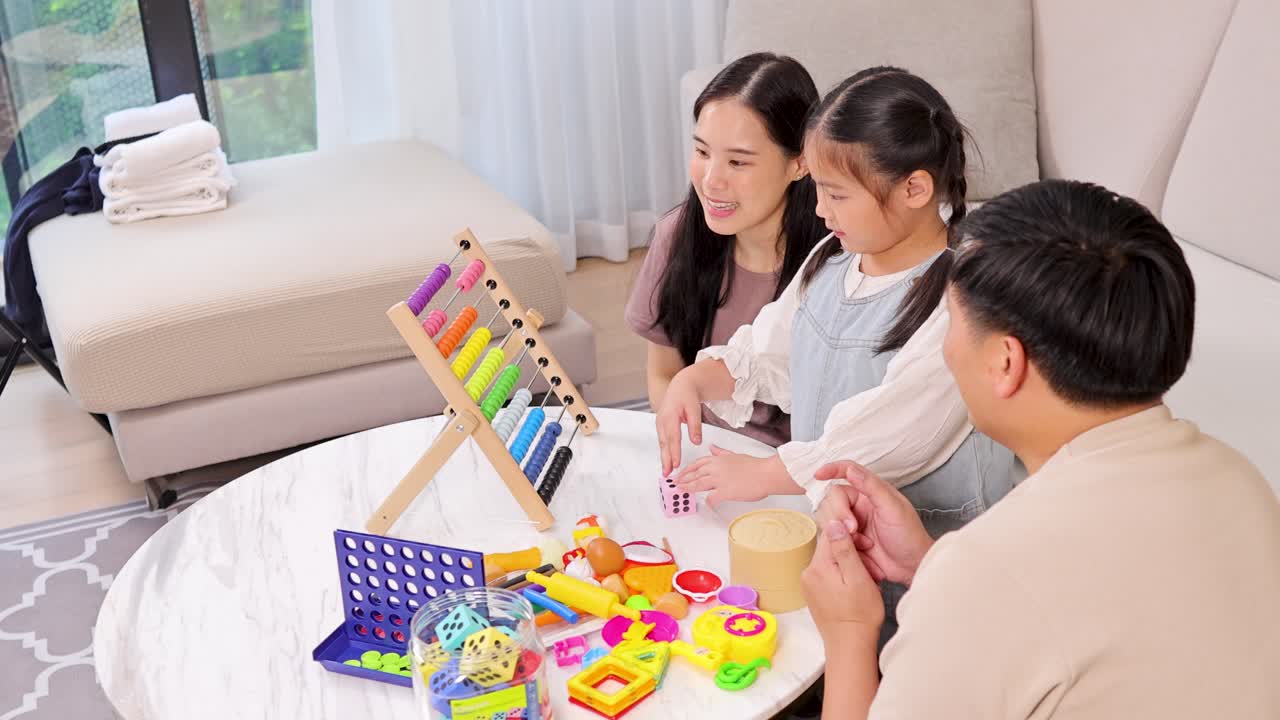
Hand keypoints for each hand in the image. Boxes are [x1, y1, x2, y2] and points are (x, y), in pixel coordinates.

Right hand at [655, 368, 703, 473]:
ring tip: (666, 471)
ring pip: (662, 443)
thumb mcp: (694, 409)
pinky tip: (666, 460)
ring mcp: (660, 423)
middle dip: (665, 459)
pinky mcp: (661, 425)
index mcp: (670, 415)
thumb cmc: (687, 396)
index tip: (676, 463)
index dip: (674, 451)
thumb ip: (695, 425)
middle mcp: (662, 420)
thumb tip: (696, 441)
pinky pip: (662, 440)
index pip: (673, 437)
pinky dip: (664, 451)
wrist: (680, 386)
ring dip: (663, 457)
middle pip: (664, 443)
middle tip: (667, 473)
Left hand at [675, 447, 796, 505]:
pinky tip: (707, 504)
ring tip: (681, 491)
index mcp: (718, 459)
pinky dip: (708, 502)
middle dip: (683, 479)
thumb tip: (712, 447)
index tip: (680, 474)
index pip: (697, 463)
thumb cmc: (754, 466)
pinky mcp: (725, 491)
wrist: (765, 474)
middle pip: (694, 474)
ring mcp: (719, 480)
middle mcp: (716, 468)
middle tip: (675, 484)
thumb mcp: (734, 455)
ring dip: (688, 488)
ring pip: (698, 484)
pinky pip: (711, 498)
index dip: (687, 469)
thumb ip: (721, 452)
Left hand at [802, 520, 884, 644]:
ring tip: (865, 581)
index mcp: (818, 566)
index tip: (867, 547)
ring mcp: (809, 585)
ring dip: (848, 566)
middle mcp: (808, 573)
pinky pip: (828, 575)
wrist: (849, 645)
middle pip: (830, 548)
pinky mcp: (814, 594)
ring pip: (831, 562)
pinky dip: (842, 577)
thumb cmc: (859, 615)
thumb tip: (834, 523)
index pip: (830, 534)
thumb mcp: (858, 577)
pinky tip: (854, 589)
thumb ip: (844, 549)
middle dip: (851, 553)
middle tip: (870, 569)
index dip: (851, 535)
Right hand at [814, 461, 933, 585]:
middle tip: (853, 528)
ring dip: (840, 530)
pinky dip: (839, 542)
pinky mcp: (847, 539)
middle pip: (832, 498)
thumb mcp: (893, 508)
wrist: (911, 567)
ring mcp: (852, 522)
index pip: (847, 471)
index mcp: (871, 491)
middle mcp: (859, 504)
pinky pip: (831, 536)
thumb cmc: (909, 536)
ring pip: (829, 517)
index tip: (819, 475)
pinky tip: (858, 550)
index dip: (832, 470)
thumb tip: (851, 470)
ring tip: (861, 542)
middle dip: (838, 513)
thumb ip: (872, 487)